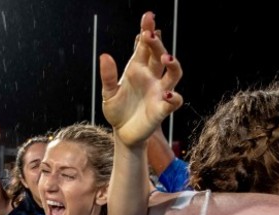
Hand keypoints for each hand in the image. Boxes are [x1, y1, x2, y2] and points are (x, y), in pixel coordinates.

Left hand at [100, 12, 182, 146]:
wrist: (122, 133)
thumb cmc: (117, 111)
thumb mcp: (108, 93)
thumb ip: (108, 76)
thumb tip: (104, 55)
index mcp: (138, 70)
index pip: (145, 47)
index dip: (147, 31)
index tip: (148, 16)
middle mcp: (152, 78)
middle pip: (160, 55)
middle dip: (157, 44)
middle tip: (150, 34)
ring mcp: (160, 92)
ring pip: (174, 73)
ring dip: (173, 64)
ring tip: (166, 57)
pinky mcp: (162, 109)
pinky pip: (174, 101)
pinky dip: (173, 97)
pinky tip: (167, 94)